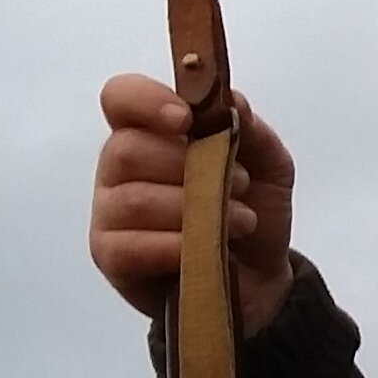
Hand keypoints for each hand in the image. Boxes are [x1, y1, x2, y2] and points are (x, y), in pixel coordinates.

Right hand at [88, 73, 297, 334]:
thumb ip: (251, 129)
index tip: (186, 120)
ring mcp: (110, 213)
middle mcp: (119, 169)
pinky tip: (204, 248)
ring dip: (195, 209)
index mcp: (148, 133)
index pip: (121, 98)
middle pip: (127, 149)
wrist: (260, 279)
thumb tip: (232, 101)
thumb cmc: (250, 211)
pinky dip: (174, 245)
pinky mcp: (111, 256)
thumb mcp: (268, 166)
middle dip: (191, 166)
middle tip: (239, 184)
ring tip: (240, 222)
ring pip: (134, 199)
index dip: (146, 101)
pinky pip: (131, 246)